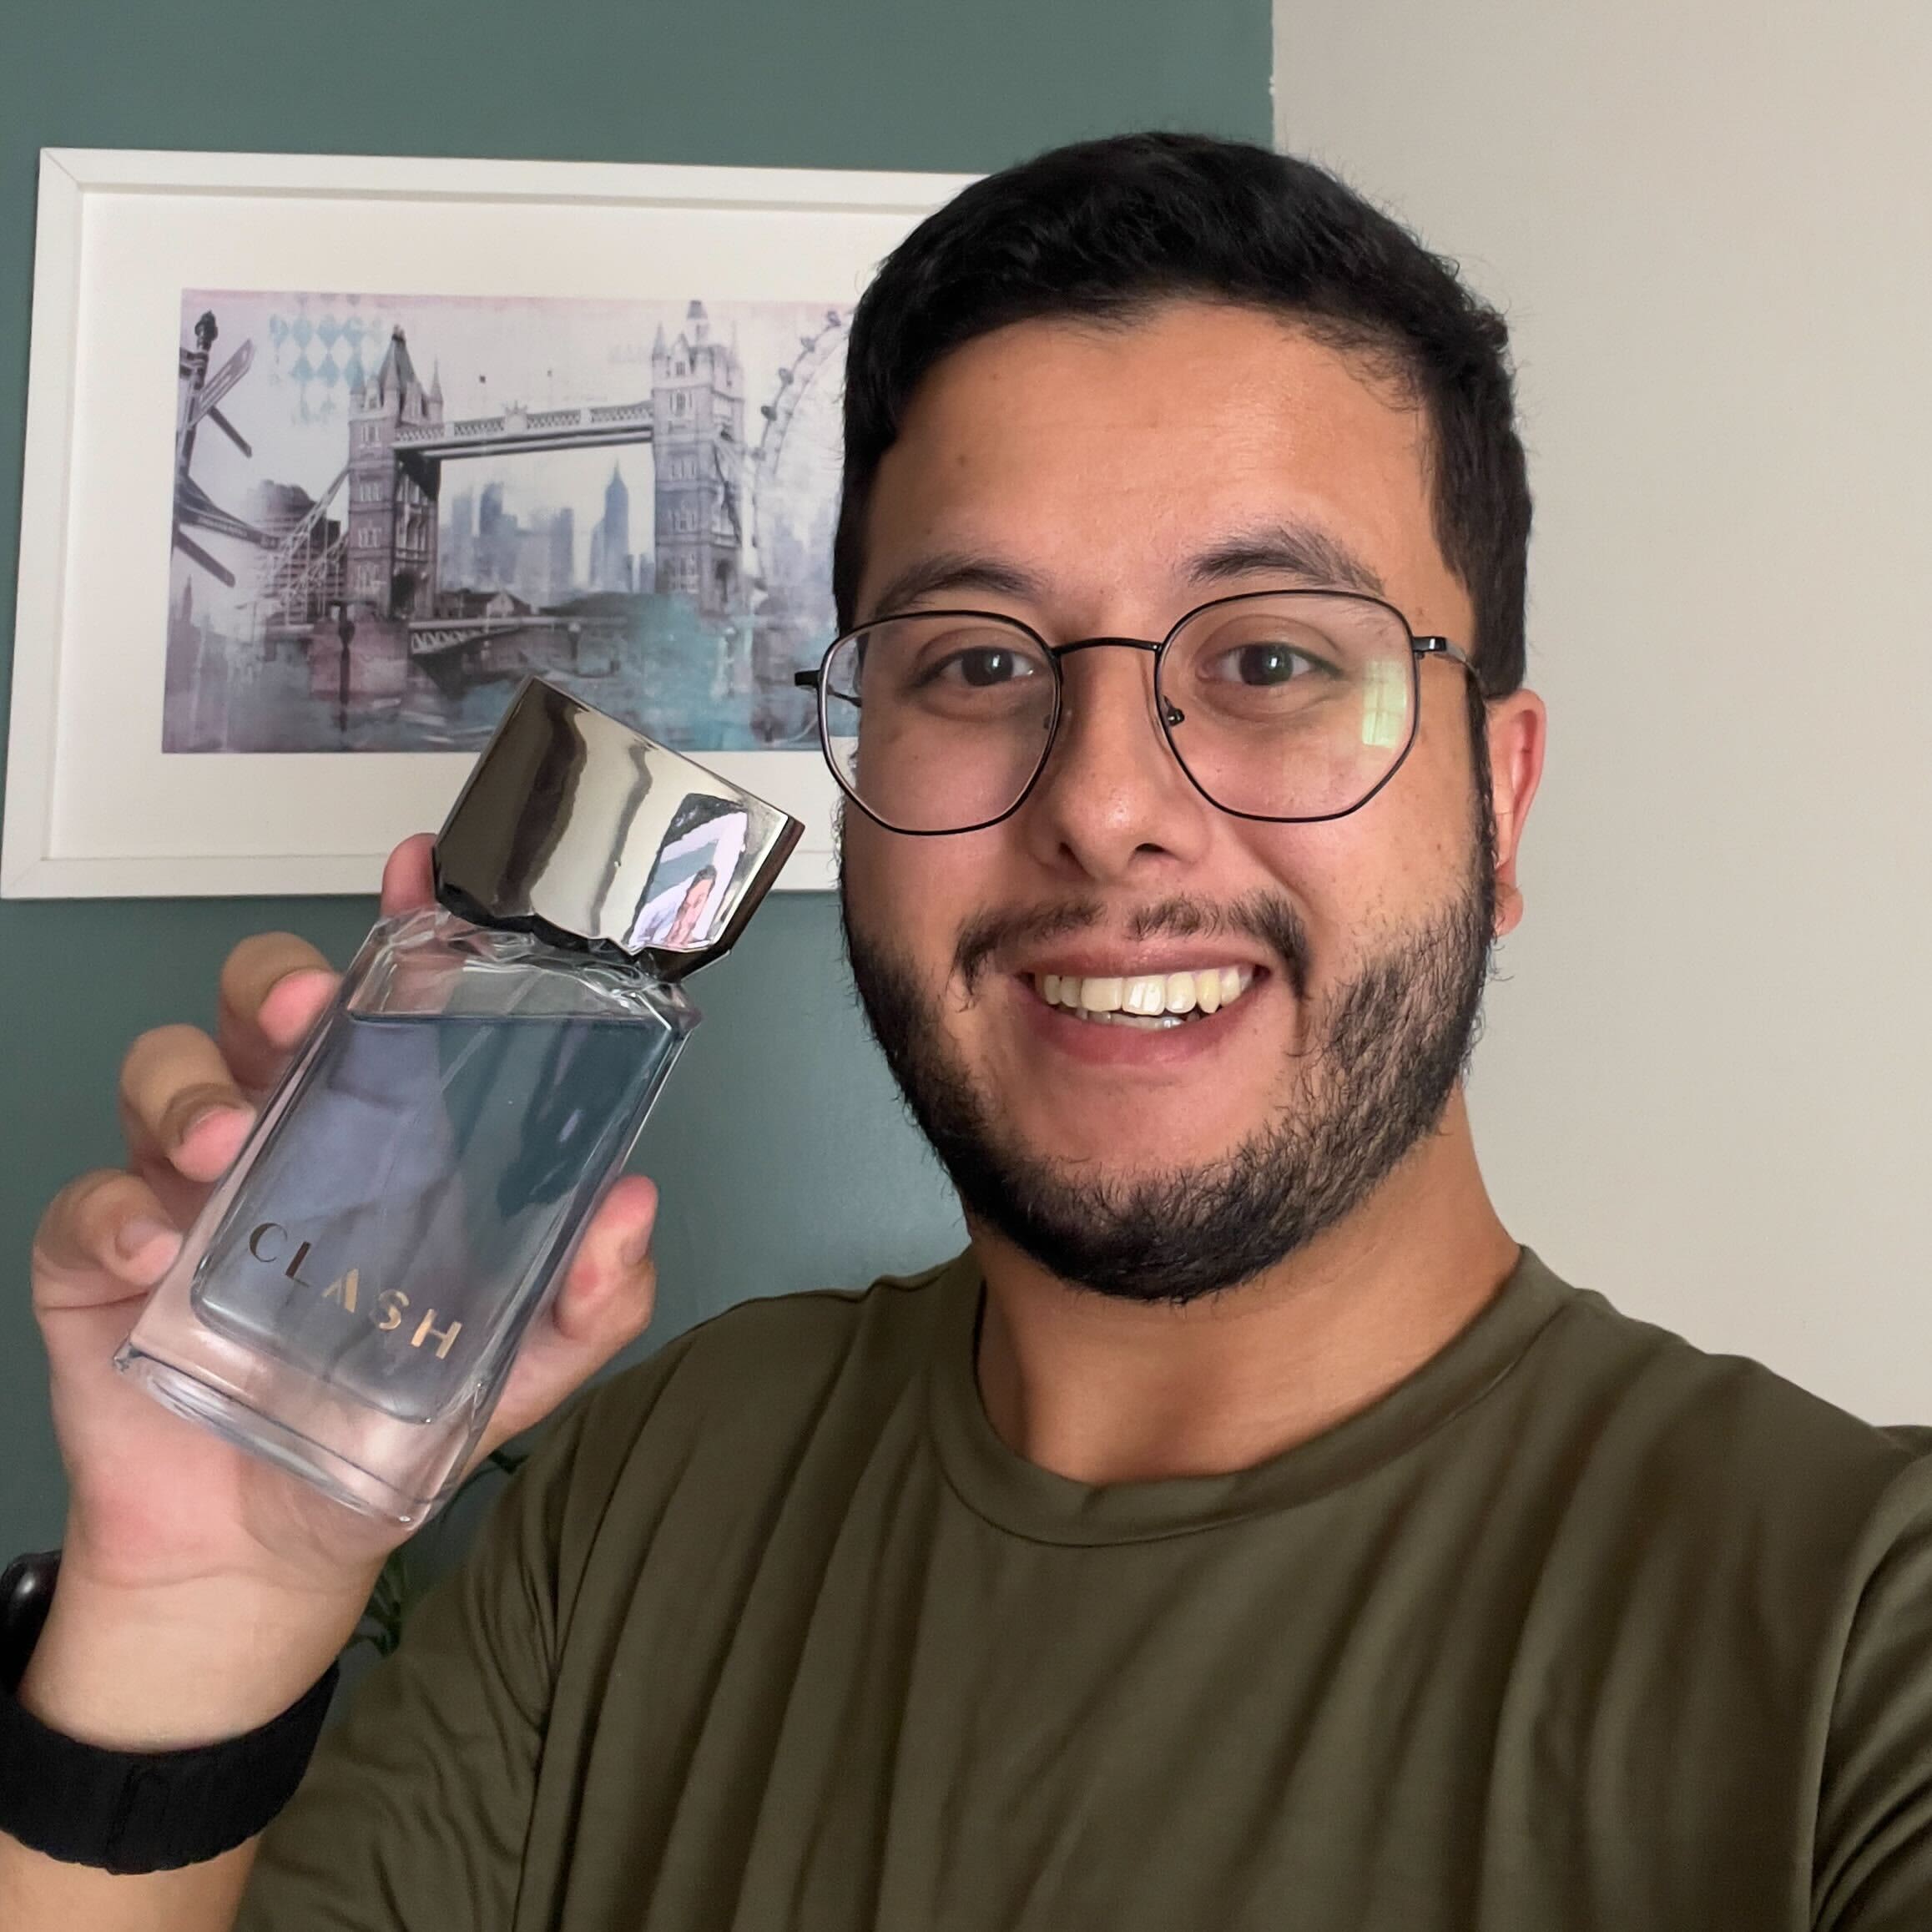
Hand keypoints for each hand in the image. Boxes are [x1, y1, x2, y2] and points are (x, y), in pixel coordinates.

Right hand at [23, 835, 659, 1747]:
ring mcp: (185, 1187)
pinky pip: (89, 1201)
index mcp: (385, 1137)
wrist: (266, 1548)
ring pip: (164, 1070)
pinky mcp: (102, 1256)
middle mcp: (285, 1136)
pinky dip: (116, 1213)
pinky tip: (158, 1250)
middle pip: (258, 1004)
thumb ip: (586, 1300)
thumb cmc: (383, 1431)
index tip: (421, 871)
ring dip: (189, 1089)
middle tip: (301, 1011)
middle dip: (273, 982)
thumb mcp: (515, 1371)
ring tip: (223, 1147)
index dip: (401, 931)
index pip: (390, 1008)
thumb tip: (632, 1209)